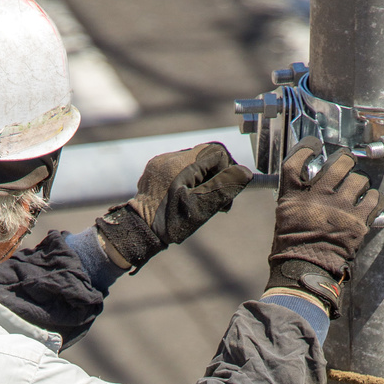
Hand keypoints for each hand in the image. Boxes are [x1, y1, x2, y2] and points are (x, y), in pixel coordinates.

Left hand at [95, 142, 252, 270]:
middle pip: (205, 156)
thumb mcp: (201, 207)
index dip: (227, 171)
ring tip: (200, 201)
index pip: (217, 152)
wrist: (137, 230)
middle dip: (215, 176)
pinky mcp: (154, 169)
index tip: (225, 193)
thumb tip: (245, 172)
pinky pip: (178, 167)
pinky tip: (184, 198)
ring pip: (193, 162)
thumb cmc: (169, 223)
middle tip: (217, 201)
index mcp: (182, 164)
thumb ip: (224, 187)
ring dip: (202, 178)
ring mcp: (160, 162)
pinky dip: (187, 179)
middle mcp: (170, 157)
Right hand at [266, 139, 383, 313]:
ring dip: (360, 182)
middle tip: (346, 164)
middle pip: (337, 164)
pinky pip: (374, 199)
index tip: (313, 145)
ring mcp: (339, 209)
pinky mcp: (357, 222)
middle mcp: (317, 198)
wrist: (305, 274)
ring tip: (357, 189)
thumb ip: (297, 201)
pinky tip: (370, 200)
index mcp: (292, 198)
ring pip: (359, 179)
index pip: (296, 162)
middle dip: (345, 161)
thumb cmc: (291, 252)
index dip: (306, 148)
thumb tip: (309, 187)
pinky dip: (374, 198)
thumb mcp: (285, 220)